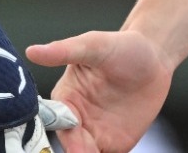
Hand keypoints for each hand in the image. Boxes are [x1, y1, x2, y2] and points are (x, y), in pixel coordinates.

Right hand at [25, 30, 174, 152]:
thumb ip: (65, 50)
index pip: (58, 122)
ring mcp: (95, 135)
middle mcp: (76, 121)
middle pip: (71, 146)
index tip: (77, 136)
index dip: (67, 134)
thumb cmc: (121, 46)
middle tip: (89, 152)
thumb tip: (33, 51)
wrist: (154, 58)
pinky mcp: (115, 145)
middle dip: (77, 151)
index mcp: (65, 99)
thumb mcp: (95, 44)